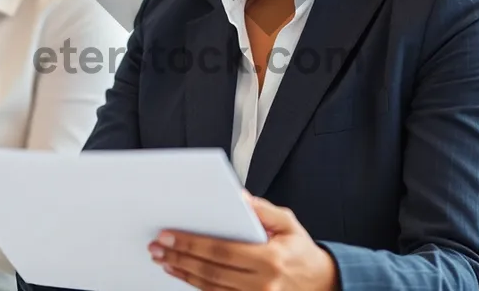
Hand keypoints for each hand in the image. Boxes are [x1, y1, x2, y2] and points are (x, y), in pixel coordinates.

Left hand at [149, 193, 338, 290]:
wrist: (322, 284)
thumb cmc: (301, 251)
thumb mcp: (289, 223)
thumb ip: (263, 210)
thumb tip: (238, 196)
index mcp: (271, 259)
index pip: (222, 250)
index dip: (192, 243)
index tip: (169, 234)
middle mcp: (262, 283)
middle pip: (211, 270)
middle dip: (180, 256)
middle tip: (156, 246)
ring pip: (210, 286)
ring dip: (183, 271)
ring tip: (162, 259)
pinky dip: (196, 285)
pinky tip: (182, 273)